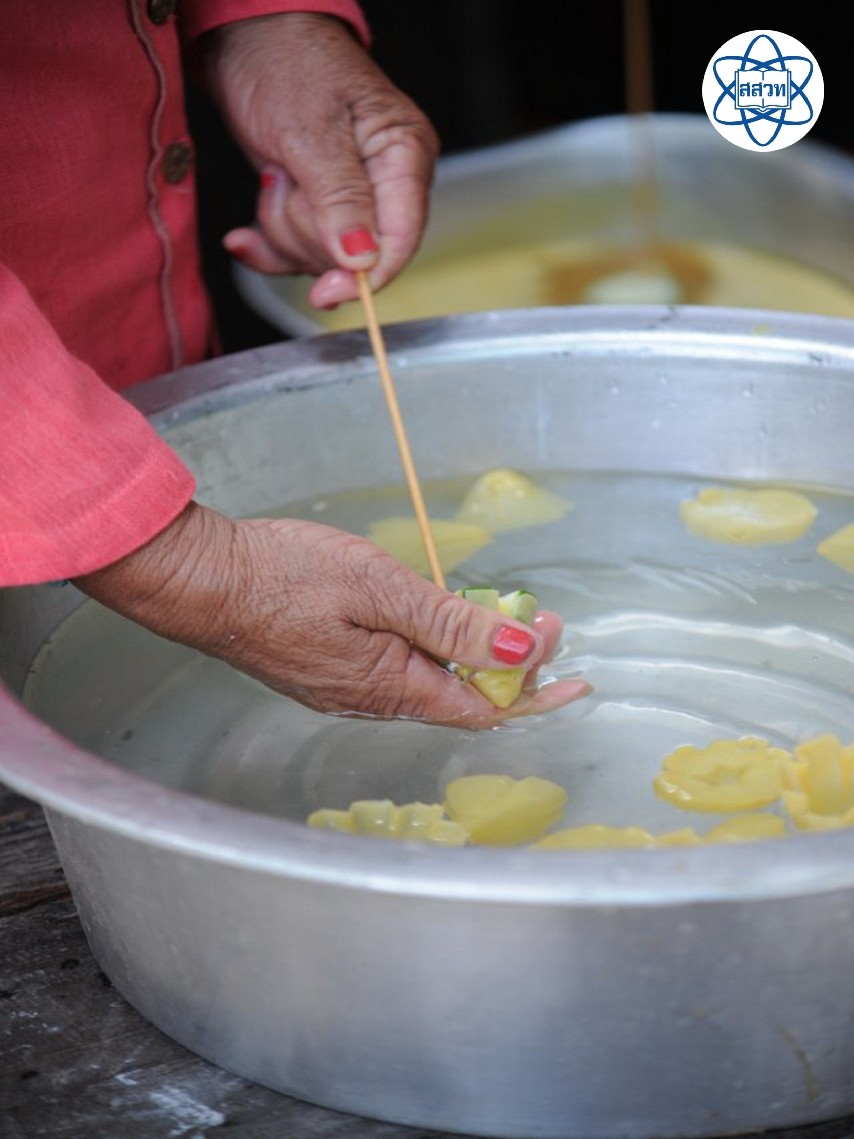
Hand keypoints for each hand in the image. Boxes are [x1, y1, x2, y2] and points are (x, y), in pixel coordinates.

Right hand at [73, 503, 590, 728]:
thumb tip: (524, 651)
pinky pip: (400, 673)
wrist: (202, 580)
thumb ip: (452, 624)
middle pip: (463, 699)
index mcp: (393, 687)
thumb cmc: (283, 577)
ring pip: (432, 685)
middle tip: (544, 622)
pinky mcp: (328, 671)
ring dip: (477, 658)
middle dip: (514, 668)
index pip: (486, 708)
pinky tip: (440, 624)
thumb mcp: (381, 589)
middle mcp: (373, 701)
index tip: (579, 675)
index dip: (537, 694)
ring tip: (504, 617)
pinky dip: (438, 653)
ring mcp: (347, 689)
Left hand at [202, 13, 438, 308]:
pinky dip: (266, 245)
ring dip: (282, 226)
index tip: (325, 294)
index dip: (366, 275)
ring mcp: (349, 196)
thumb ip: (340, 200)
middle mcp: (384, 182)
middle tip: (283, 177)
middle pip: (355, 254)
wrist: (244, 34)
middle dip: (306, 228)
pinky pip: (295, 252)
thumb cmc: (285, 61)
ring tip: (272, 173)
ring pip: (321, 255)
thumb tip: (364, 260)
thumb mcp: (310, 131)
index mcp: (403, 157)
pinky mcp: (315, 205)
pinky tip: (243, 236)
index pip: (401, 239)